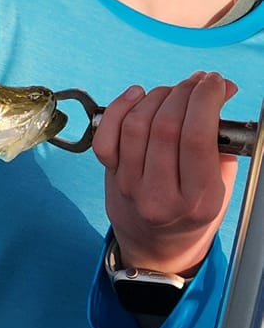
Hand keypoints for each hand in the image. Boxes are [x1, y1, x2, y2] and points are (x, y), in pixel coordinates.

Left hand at [92, 71, 238, 275]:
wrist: (157, 247)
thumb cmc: (193, 210)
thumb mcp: (221, 185)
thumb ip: (220, 141)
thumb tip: (219, 90)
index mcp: (198, 201)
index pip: (196, 137)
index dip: (205, 99)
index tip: (216, 82)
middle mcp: (160, 196)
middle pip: (166, 127)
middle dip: (185, 92)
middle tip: (199, 81)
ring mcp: (131, 187)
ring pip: (137, 125)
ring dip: (158, 95)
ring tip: (174, 91)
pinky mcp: (110, 178)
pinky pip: (106, 135)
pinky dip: (119, 107)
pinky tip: (137, 95)